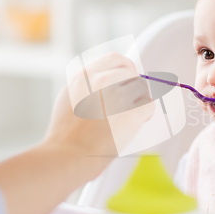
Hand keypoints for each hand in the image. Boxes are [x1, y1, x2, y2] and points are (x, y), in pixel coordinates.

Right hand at [44, 52, 153, 178]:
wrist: (68, 154)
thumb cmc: (66, 135)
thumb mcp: (70, 96)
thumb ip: (89, 84)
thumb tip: (109, 81)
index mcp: (85, 75)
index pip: (115, 59)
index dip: (124, 69)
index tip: (126, 80)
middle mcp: (102, 79)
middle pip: (131, 73)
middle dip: (132, 88)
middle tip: (126, 105)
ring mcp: (118, 94)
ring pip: (141, 89)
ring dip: (137, 103)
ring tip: (123, 119)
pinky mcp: (132, 111)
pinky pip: (148, 105)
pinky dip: (144, 116)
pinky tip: (134, 125)